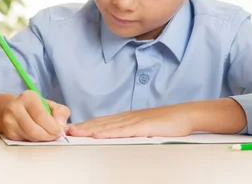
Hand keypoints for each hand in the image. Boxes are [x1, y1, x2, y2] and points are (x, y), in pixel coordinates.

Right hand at [0, 90, 69, 141]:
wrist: (10, 108)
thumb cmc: (35, 107)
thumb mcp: (50, 104)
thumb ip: (60, 112)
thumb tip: (61, 125)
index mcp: (28, 97)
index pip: (41, 116)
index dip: (53, 127)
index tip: (60, 131)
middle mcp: (15, 108)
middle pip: (34, 130)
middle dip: (48, 136)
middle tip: (55, 137)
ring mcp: (9, 121)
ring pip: (29, 137)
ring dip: (42, 140)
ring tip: (48, 136)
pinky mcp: (8, 133)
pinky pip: (24, 141)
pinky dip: (34, 141)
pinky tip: (38, 136)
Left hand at [67, 104, 193, 138]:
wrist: (185, 115)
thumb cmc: (169, 122)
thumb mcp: (147, 127)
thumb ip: (133, 130)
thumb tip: (121, 137)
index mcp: (128, 118)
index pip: (103, 122)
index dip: (87, 125)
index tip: (73, 129)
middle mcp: (128, 117)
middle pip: (101, 122)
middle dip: (83, 127)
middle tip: (66, 130)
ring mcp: (135, 121)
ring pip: (108, 126)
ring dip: (90, 129)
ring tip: (75, 132)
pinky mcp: (143, 126)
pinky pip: (122, 130)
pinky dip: (108, 132)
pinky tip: (97, 134)